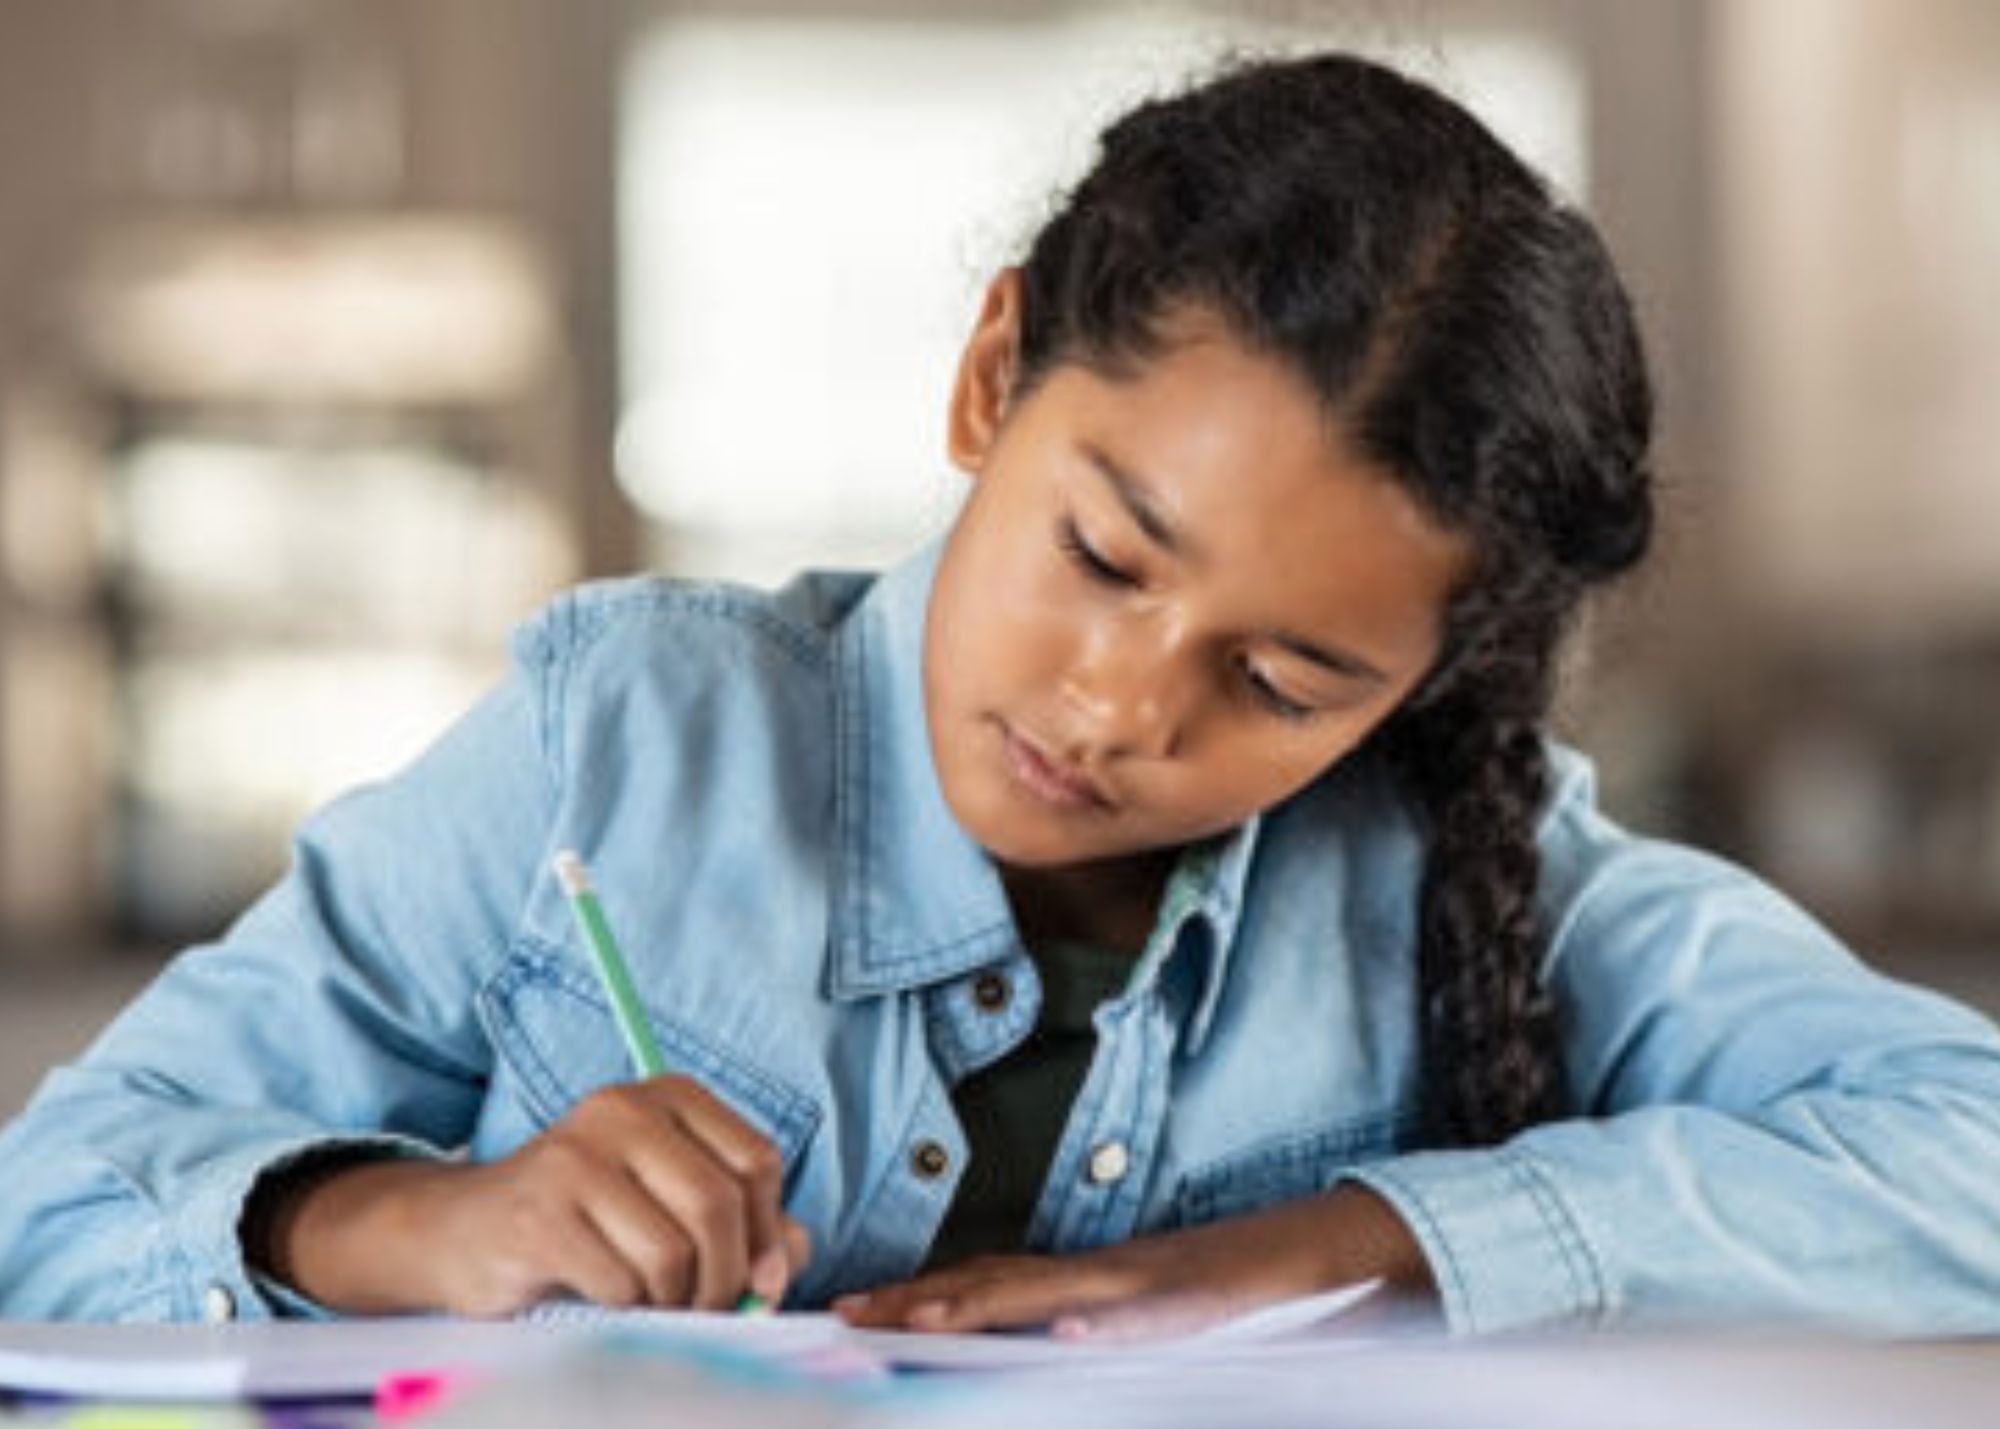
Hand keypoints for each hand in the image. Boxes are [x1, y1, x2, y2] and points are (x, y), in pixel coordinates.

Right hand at [255, 1076, 810, 1316]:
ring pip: (673, 1250)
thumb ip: (744, 1224)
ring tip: (653, 1302)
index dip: (770, 1229)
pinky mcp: (540, 1213)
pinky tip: (604, 1296)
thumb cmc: (590, 1222)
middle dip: (728, 1276)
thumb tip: (786, 1263)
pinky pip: (620, 1282)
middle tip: (712, 1309)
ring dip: (675, 1300)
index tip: (759, 1276)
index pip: (756, 1160)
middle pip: (718, 1204)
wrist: (465, 1232)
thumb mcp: (669, 1206)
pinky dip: (625, 1308)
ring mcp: (576, 1157)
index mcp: (668, 1096)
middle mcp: (622, 1110)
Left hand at [833, 1185, 1432, 1339]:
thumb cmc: (1233, 1291)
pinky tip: (1066, 1332)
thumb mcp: (1147, 1317)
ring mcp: (1149, 1284)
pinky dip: (1103, 1324)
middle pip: (996, 1284)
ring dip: (980, 1307)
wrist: (1327, 1249)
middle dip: (917, 1303)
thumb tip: (1026, 1350)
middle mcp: (1105, 1273)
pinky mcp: (1200, 1300)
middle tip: (844, 1318)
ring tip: (916, 1323)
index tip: (848, 1312)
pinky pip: (1146, 1315)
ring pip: (1053, 1293)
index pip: (986, 1287)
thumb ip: (1088, 1327)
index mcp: (1088, 1280)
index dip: (916, 1298)